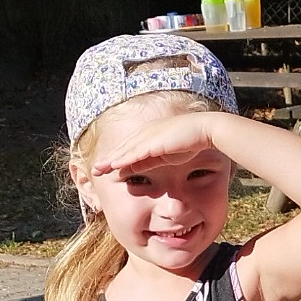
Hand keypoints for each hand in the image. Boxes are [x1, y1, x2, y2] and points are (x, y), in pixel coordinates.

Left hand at [88, 108, 230, 176]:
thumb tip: (136, 168)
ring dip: (110, 160)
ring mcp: (149, 136)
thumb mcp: (167, 155)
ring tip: (97, 169)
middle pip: (123, 148)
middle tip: (94, 169)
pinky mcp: (153, 141)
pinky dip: (123, 159)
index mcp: (149, 135)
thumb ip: (151, 161)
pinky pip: (134, 152)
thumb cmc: (192, 141)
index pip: (129, 148)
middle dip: (108, 159)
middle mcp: (146, 133)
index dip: (116, 158)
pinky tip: (113, 166)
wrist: (205, 130)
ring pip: (125, 151)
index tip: (106, 167)